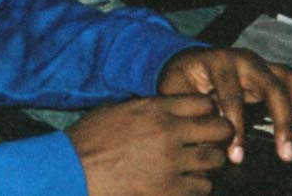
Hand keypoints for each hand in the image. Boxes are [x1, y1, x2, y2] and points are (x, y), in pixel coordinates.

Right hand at [67, 94, 232, 195]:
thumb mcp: (118, 111)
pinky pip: (202, 187)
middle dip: (220, 136)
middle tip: (212, 143)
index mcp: (155, 109)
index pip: (204, 104)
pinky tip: (185, 184)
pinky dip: (198, 186)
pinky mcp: (169, 190)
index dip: (209, 112)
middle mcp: (168, 132)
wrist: (71, 170)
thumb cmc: (88, 140)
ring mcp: (170, 162)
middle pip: (219, 129)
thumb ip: (148, 109)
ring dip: (209, 164)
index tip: (205, 120)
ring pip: (215, 161)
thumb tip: (170, 110)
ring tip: (198, 166)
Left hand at [158, 48, 291, 166]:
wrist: (185, 62)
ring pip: (287, 80)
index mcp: (214, 62)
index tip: (236, 155)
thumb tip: (210, 148)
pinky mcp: (269, 70)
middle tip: (284, 153)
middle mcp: (241, 58)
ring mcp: (258, 62)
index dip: (235, 127)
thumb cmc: (181, 83)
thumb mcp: (176, 95)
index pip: (230, 96)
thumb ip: (191, 117)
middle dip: (279, 121)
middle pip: (268, 86)